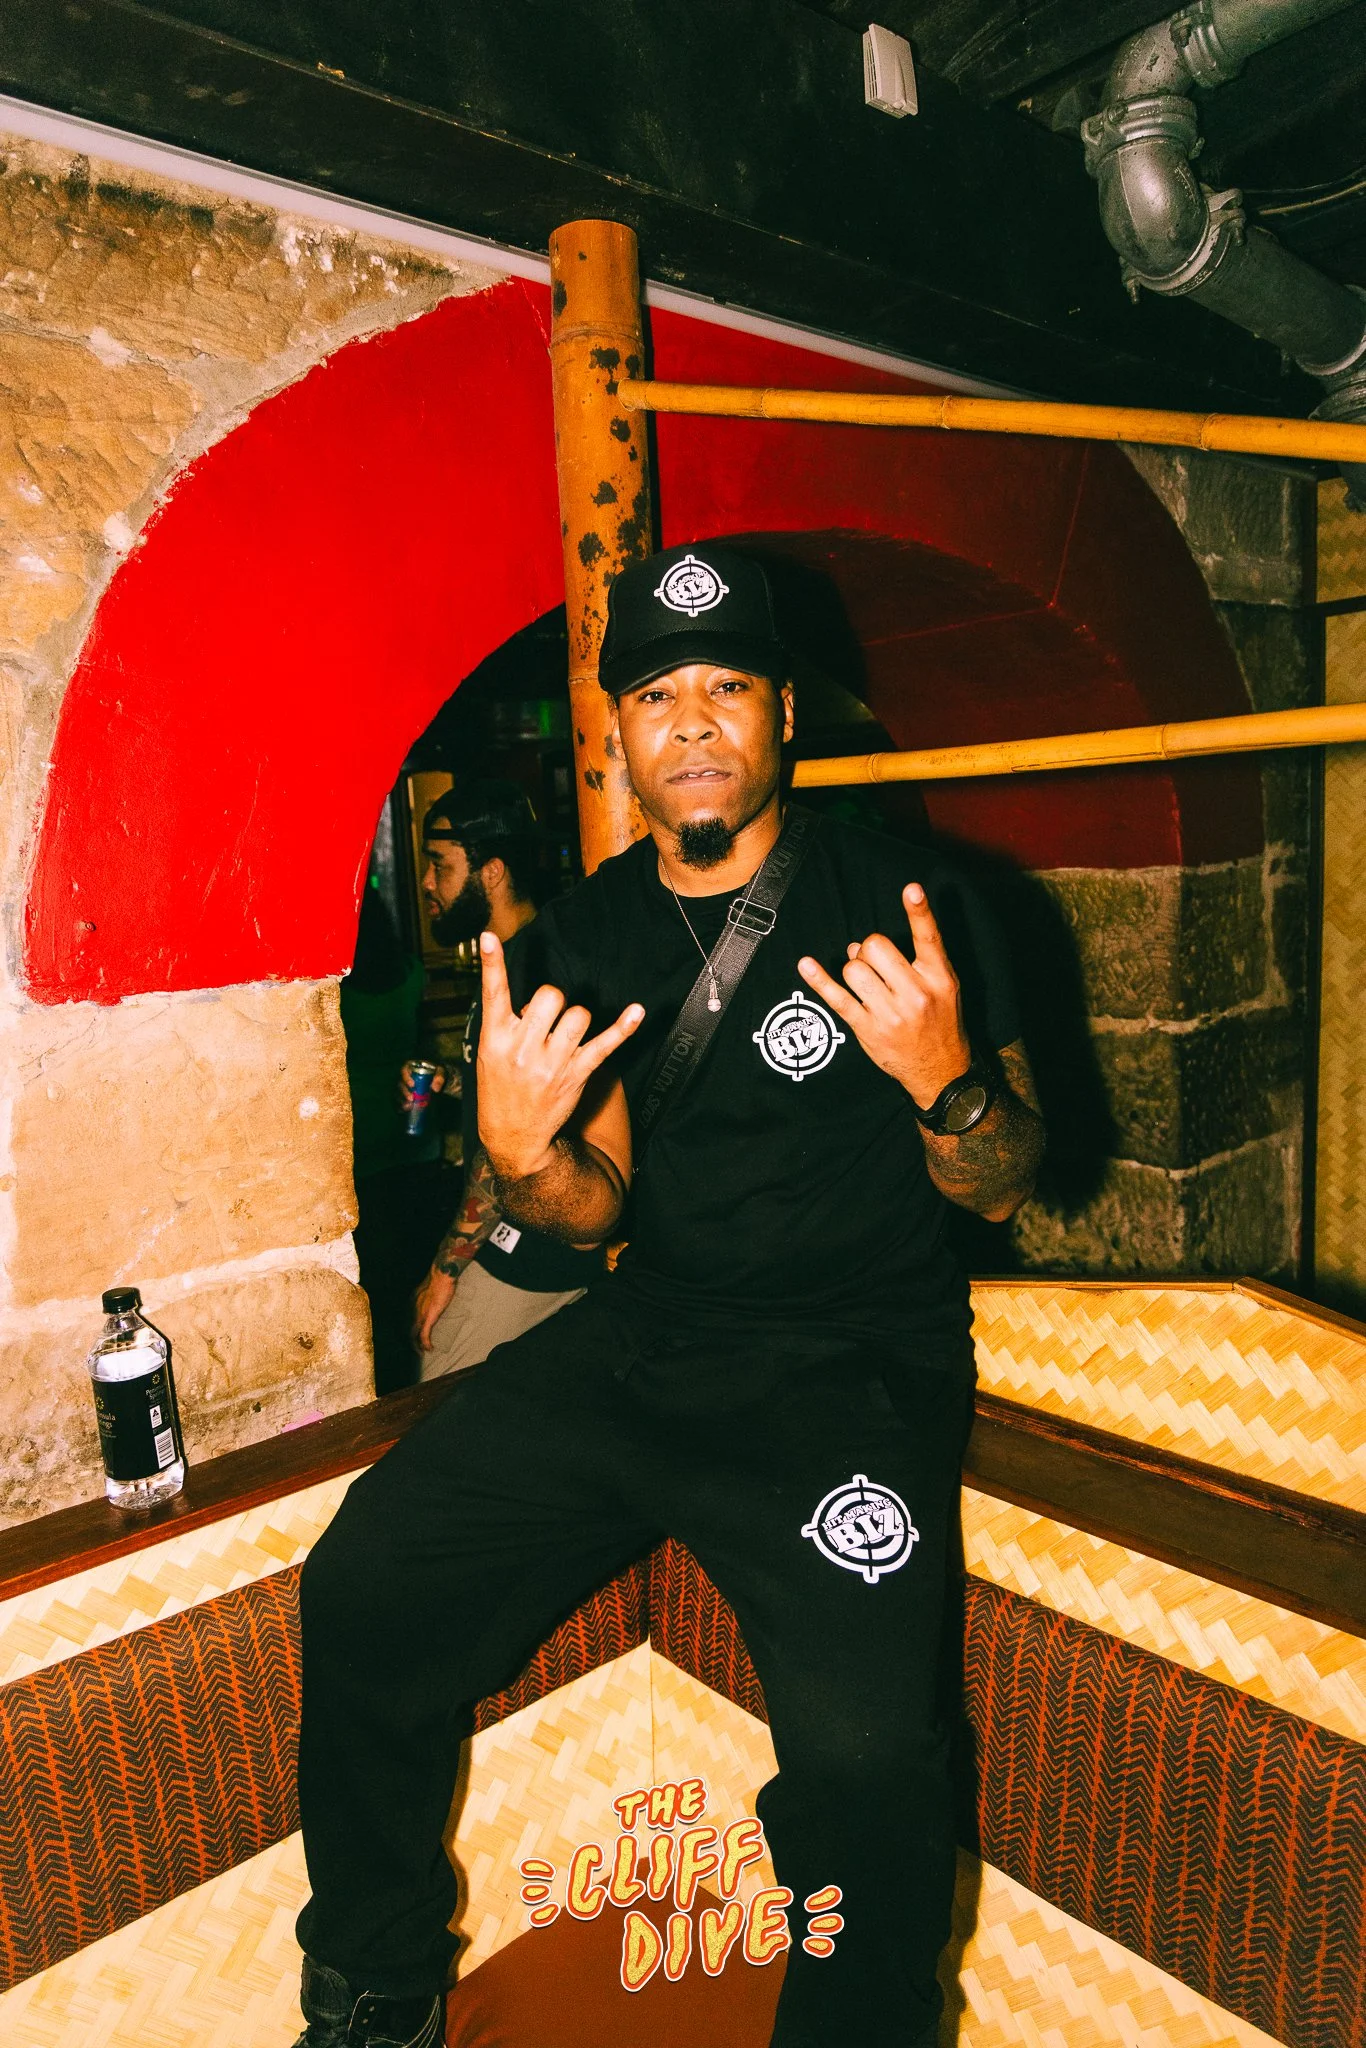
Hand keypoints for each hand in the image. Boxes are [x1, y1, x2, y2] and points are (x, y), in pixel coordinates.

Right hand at [399, 1060, 449, 1110]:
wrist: (435, 1079)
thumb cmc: (436, 1072)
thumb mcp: (440, 1071)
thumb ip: (439, 1078)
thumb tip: (435, 1089)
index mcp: (410, 1067)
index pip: (404, 1070)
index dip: (406, 1078)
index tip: (412, 1085)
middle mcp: (404, 1076)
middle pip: (400, 1083)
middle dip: (404, 1092)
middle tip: (411, 1098)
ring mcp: (403, 1086)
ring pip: (398, 1092)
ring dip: (402, 1100)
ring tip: (408, 1106)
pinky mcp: (404, 1094)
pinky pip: (399, 1099)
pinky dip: (401, 1105)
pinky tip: (405, 1110)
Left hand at [412, 1267, 456, 1351]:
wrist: (441, 1276)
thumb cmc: (437, 1280)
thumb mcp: (426, 1290)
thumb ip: (425, 1297)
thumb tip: (430, 1300)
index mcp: (410, 1304)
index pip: (406, 1322)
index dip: (408, 1331)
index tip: (414, 1337)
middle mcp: (412, 1310)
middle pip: (406, 1331)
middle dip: (411, 1342)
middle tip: (417, 1349)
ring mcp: (419, 1315)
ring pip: (412, 1336)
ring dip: (417, 1346)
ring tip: (422, 1352)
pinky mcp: (428, 1318)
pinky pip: (424, 1335)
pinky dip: (425, 1344)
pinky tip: (429, 1348)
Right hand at [476, 932, 644, 1179]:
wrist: (513, 1137)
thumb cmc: (501, 1088)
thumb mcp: (489, 1054)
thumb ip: (506, 1022)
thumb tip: (533, 1000)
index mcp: (495, 1038)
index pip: (492, 994)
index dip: (492, 964)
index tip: (490, 936)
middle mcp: (522, 1048)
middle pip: (550, 995)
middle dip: (552, 1001)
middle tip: (545, 1022)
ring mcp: (551, 1063)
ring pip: (578, 1014)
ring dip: (575, 1019)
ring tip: (563, 1038)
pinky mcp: (577, 1074)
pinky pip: (605, 1044)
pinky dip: (623, 1027)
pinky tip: (637, 1011)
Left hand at [797, 882, 970, 1108]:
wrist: (940, 1071)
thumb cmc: (940, 1022)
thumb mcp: (945, 988)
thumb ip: (917, 960)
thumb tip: (861, 945)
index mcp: (939, 978)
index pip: (929, 938)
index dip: (920, 912)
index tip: (911, 888)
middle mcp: (916, 993)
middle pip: (876, 946)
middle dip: (868, 949)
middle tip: (876, 965)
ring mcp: (890, 1013)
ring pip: (854, 968)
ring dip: (854, 969)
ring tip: (866, 983)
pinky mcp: (868, 1029)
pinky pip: (837, 998)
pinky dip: (819, 980)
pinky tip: (806, 965)